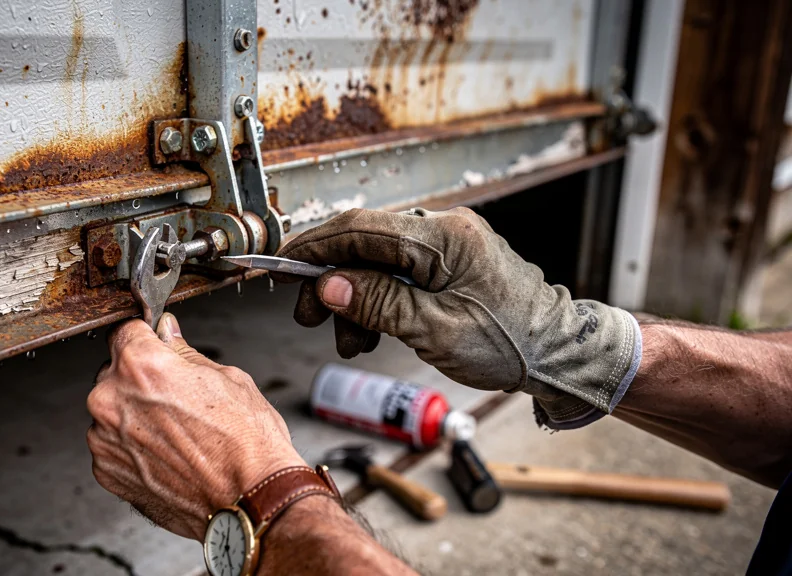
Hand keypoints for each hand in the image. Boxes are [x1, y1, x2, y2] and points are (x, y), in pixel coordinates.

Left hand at [86, 313, 305, 539]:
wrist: (250, 501)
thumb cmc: (246, 442)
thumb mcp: (227, 378)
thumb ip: (184, 352)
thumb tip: (167, 334)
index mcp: (140, 365)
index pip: (125, 331)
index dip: (146, 339)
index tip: (156, 348)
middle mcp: (111, 399)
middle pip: (114, 373)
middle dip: (139, 380)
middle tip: (177, 400)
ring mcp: (104, 438)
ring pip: (112, 412)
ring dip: (134, 416)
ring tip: (177, 434)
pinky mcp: (106, 471)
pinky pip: (113, 446)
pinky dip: (133, 448)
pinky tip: (168, 456)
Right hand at [274, 207, 640, 428]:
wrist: (559, 354)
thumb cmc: (511, 343)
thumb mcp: (434, 330)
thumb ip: (377, 303)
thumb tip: (328, 284)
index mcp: (442, 237)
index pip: (360, 228)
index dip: (314, 245)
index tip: (282, 265)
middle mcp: (443, 229)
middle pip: (363, 242)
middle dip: (331, 279)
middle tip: (308, 315)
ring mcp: (447, 244)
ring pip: (376, 261)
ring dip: (354, 298)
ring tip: (349, 340)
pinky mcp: (449, 262)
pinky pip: (398, 271)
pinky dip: (377, 299)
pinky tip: (371, 331)